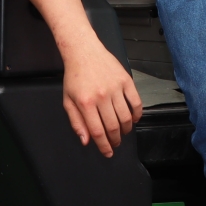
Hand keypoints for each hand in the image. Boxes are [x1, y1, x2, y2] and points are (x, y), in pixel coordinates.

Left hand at [62, 35, 143, 156]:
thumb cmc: (75, 77)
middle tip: (115, 144)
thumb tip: (86, 141)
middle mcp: (101, 96)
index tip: (108, 153)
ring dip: (126, 129)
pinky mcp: (126, 80)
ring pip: (126, 117)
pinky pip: (136, 102)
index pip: (97, 132)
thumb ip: (76, 122)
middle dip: (115, 140)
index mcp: (85, 103)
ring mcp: (115, 88)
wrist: (84, 52)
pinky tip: (134, 119)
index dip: (104, 146)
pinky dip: (137, 114)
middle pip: (113, 127)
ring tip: (123, 132)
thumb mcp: (68, 100)